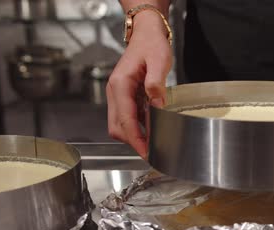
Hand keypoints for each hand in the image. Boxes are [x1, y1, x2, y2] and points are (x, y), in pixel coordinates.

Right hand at [107, 11, 171, 157]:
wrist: (146, 34)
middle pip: (118, 127)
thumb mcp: (159, 60)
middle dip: (133, 142)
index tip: (146, 152)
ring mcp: (117, 95)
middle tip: (151, 152)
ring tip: (153, 143)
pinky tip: (151, 129)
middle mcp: (115, 91)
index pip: (125, 120)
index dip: (136, 139)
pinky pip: (127, 117)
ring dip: (135, 135)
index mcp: (120, 85)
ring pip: (120, 124)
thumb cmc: (151, 45)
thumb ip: (156, 82)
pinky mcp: (124, 96)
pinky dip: (137, 126)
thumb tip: (157, 103)